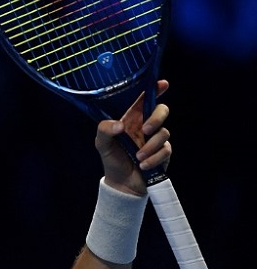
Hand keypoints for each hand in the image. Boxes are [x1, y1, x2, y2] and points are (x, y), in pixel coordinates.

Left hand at [94, 79, 171, 195]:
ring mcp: (156, 138)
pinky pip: (165, 150)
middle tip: (146, 130)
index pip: (144, 100)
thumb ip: (104, 130)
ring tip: (137, 158)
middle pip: (162, 110)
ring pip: (164, 133)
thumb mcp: (102, 144)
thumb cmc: (112, 160)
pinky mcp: (164, 152)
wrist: (123, 184)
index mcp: (131, 119)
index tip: (163, 84)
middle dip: (157, 118)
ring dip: (150, 147)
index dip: (155, 90)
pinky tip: (143, 166)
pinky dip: (153, 158)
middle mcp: (145, 126)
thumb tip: (120, 125)